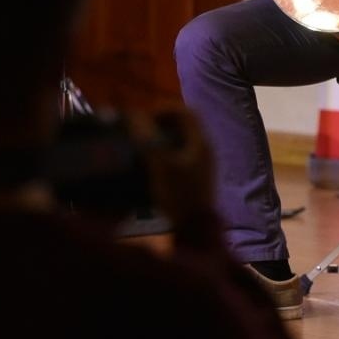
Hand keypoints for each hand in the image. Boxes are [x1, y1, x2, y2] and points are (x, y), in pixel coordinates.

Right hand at [141, 108, 219, 251]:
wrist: (195, 229)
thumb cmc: (179, 194)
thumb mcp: (160, 164)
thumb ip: (147, 138)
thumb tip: (133, 114)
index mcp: (201, 142)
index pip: (186, 112)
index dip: (164, 109)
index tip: (144, 118)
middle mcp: (205, 150)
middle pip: (184, 126)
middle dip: (161, 124)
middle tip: (140, 131)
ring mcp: (202, 165)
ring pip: (181, 141)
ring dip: (161, 139)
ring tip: (142, 146)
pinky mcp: (196, 178)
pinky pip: (180, 156)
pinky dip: (165, 153)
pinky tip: (150, 164)